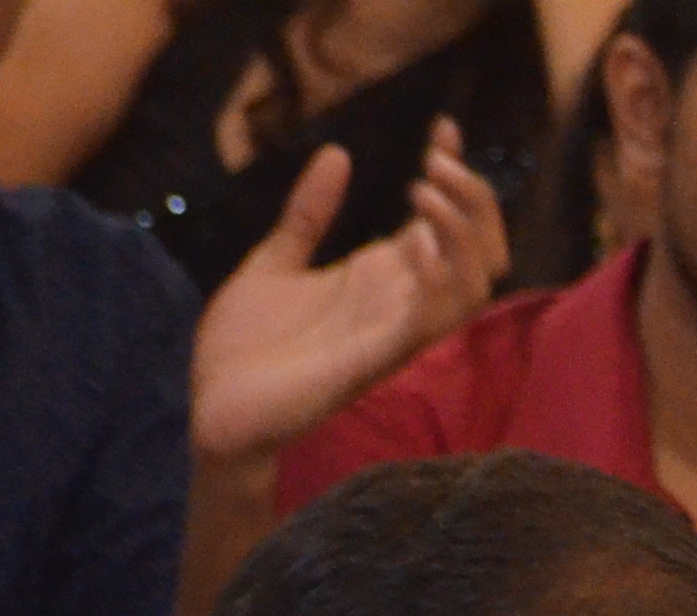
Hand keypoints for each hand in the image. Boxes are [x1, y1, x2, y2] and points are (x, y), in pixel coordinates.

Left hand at [189, 122, 510, 464]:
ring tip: (423, 188)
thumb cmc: (245, 347)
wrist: (214, 408)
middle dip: (474, 199)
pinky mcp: (379, 358)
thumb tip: (338, 155)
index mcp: (380, 280)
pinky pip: (435, 319)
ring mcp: (395, 331)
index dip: (457, 176)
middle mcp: (400, 304)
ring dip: (463, 231)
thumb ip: (309, 215)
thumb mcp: (274, 261)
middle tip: (436, 159)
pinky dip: (441, 276)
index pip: (447, 226)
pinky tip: (418, 238)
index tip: (443, 127)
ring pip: (476, 284)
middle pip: (482, 253)